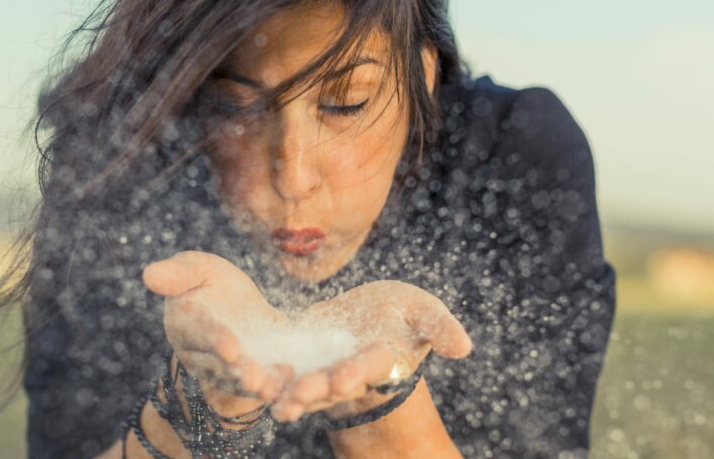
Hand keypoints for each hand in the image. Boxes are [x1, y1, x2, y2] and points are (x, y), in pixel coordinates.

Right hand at [142, 251, 289, 415]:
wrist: (231, 304)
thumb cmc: (209, 282)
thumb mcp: (196, 269)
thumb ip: (177, 273)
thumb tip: (148, 275)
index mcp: (186, 324)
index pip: (201, 333)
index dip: (215, 341)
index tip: (231, 348)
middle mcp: (201, 354)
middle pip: (219, 365)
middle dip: (238, 372)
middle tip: (255, 377)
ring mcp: (224, 369)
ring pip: (239, 381)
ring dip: (256, 386)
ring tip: (273, 388)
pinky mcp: (248, 376)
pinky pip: (259, 385)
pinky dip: (274, 387)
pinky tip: (291, 383)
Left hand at [269, 280, 472, 420]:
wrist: (369, 316)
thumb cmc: (400, 313)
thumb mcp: (422, 310)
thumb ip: (439, 327)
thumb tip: (464, 347)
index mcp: (380, 359)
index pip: (368, 368)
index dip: (356, 373)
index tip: (344, 378)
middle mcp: (349, 372)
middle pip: (331, 385)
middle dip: (316, 391)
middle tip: (299, 398)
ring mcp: (324, 373)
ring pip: (304, 388)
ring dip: (289, 396)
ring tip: (274, 403)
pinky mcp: (301, 365)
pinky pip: (283, 376)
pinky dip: (270, 380)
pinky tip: (249, 380)